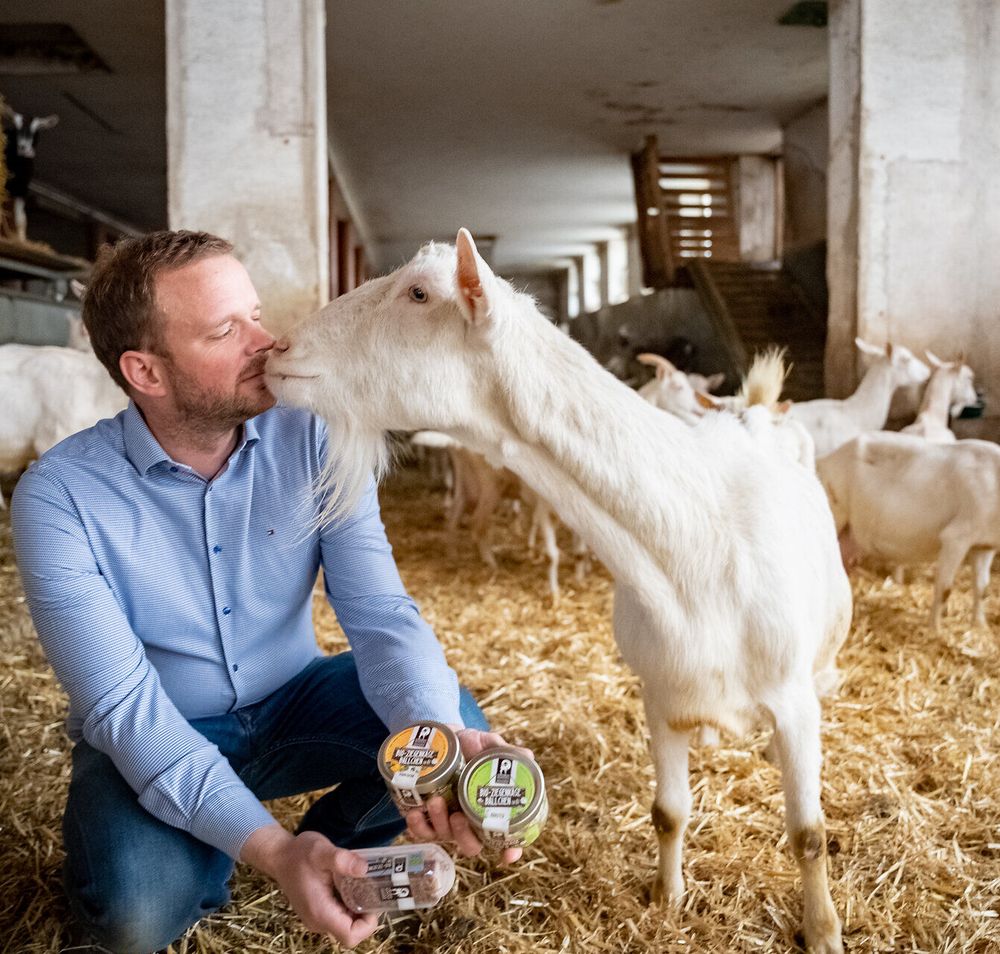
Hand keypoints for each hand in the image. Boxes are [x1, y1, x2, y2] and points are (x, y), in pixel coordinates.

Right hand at [241, 825, 377, 946]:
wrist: (280, 855)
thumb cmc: (299, 853)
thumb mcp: (322, 851)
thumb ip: (342, 860)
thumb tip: (364, 868)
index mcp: (320, 912)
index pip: (350, 936)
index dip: (368, 924)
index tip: (372, 900)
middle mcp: (318, 922)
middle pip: (351, 932)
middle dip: (365, 914)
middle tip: (371, 887)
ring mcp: (317, 918)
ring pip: (346, 924)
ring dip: (357, 908)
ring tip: (361, 883)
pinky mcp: (317, 912)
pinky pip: (339, 916)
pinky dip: (349, 904)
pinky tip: (350, 884)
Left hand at [405, 728, 533, 865]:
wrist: (441, 736)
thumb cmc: (471, 744)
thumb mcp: (488, 744)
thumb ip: (505, 752)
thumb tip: (527, 755)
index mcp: (490, 809)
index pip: (505, 837)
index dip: (510, 850)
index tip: (509, 855)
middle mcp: (470, 821)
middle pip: (472, 845)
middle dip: (464, 837)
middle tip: (459, 816)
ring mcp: (447, 822)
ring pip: (445, 836)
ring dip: (439, 824)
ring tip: (435, 801)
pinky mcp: (426, 817)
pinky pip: (421, 831)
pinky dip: (417, 826)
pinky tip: (414, 812)